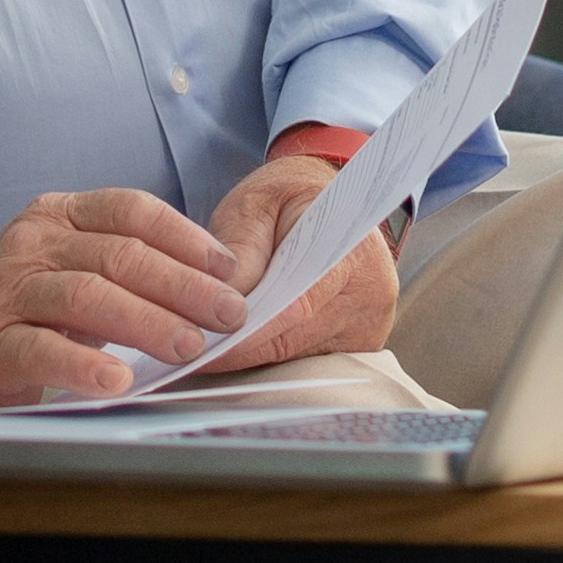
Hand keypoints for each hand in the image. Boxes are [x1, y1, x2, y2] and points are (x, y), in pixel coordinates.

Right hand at [0, 185, 258, 407]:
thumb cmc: (36, 313)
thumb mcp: (81, 273)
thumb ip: (133, 268)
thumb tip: (220, 285)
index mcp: (59, 214)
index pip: (131, 210)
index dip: (186, 238)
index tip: (231, 269)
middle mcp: (31, 242)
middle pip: (118, 254)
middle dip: (182, 285)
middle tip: (227, 315)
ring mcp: (7, 290)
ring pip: (86, 296)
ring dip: (146, 321)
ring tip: (188, 346)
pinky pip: (42, 349)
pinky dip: (84, 364)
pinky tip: (118, 381)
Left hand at [195, 147, 399, 379]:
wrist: (331, 199)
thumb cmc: (288, 199)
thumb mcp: (254, 204)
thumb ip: (240, 248)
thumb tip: (224, 303)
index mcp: (351, 250)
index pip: (295, 307)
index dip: (246, 333)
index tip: (205, 345)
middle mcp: (371, 293)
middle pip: (294, 340)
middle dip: (240, 350)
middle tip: (192, 354)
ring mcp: (369, 324)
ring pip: (297, 359)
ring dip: (253, 357)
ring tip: (211, 347)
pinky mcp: (360, 345)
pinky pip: (307, 363)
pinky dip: (272, 359)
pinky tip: (243, 347)